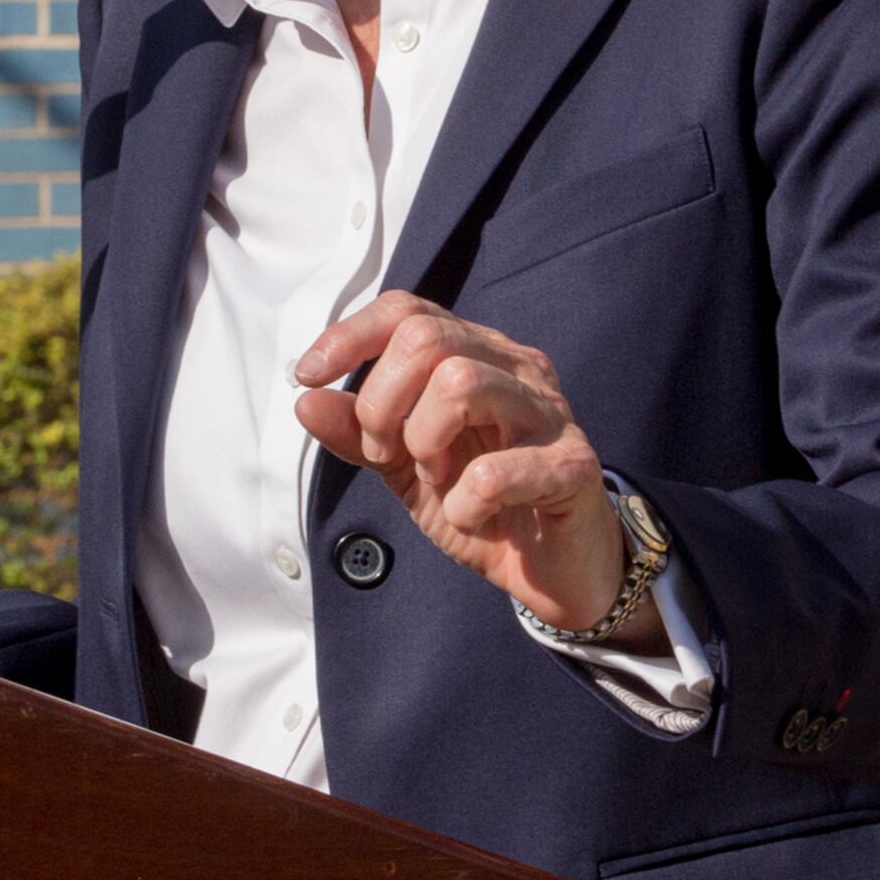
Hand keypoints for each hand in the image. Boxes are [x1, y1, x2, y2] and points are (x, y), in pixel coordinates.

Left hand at [293, 293, 655, 645]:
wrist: (556, 569)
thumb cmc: (486, 505)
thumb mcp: (406, 468)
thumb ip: (359, 434)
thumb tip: (306, 400)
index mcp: (478, 355)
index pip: (407, 310)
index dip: (349, 336)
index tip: (308, 377)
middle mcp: (517, 367)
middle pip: (426, 339)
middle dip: (381, 403)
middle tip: (389, 453)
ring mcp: (549, 411)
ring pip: (460, 384)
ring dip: (423, 443)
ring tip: (436, 479)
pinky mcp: (573, 464)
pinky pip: (493, 472)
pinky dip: (463, 504)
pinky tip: (473, 517)